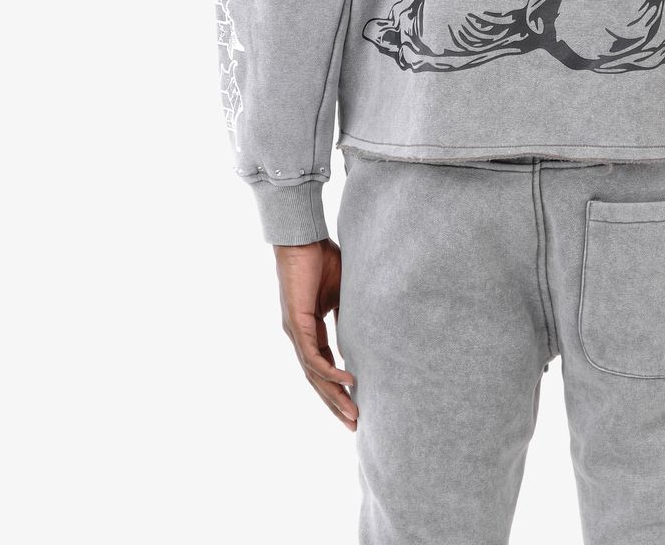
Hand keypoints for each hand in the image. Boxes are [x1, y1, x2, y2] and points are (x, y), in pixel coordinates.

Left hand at [274, 239, 358, 429]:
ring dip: (334, 396)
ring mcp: (295, 332)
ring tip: (352, 413)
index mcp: (309, 330)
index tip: (356, 405)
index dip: (338, 388)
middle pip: (317, 379)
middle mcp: (299, 336)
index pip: (323, 367)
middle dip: (336, 403)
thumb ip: (350, 313)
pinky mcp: (295, 323)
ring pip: (314, 374)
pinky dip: (329, 371)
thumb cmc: (322, 259)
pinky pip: (313, 355)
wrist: (302, 238)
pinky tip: (347, 381)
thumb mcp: (342, 292)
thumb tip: (370, 328)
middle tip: (354, 425)